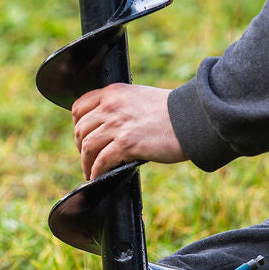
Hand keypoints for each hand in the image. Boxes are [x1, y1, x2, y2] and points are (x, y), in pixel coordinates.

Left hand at [72, 83, 186, 179]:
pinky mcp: (126, 143)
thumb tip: (109, 126)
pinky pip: (101, 161)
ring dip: (86, 162)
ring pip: (87, 146)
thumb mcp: (140, 97)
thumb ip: (121, 106)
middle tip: (87, 157)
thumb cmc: (172, 112)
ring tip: (90, 172)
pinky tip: (99, 177)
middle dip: (79, 146)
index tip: (81, 136)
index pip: (79, 106)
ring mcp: (117, 124)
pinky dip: (96, 171)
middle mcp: (112, 106)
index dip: (77, 124)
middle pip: (80, 128)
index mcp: (114, 92)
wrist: (191, 118)